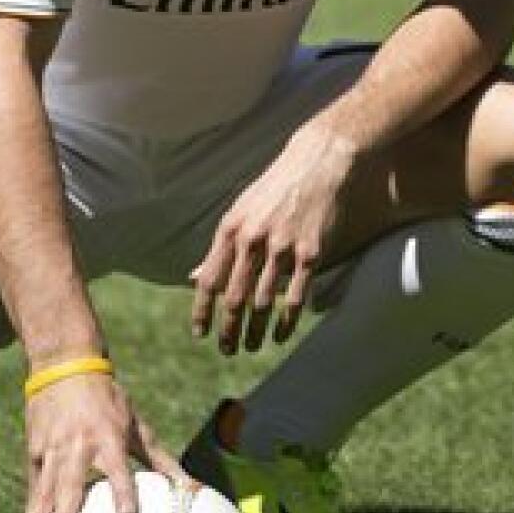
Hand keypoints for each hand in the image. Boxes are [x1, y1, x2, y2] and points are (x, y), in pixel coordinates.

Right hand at [16, 372, 182, 512]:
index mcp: (107, 436)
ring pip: (41, 494)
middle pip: (70, 486)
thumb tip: (191, 486)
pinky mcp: (32, 455)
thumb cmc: (108, 401)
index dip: (123, 491)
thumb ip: (159, 458)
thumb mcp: (136, 423)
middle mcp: (76, 446)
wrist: (63, 366)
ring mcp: (50, 451)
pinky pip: (31, 493)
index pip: (117, 467)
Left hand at [189, 128, 355, 354]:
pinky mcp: (310, 252)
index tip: (200, 334)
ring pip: (264, 302)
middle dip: (228, 329)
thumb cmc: (275, 189)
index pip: (210, 280)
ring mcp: (283, 246)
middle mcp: (253, 238)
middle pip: (235, 297)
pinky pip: (296, 296)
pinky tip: (280, 336)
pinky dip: (286, 322)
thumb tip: (195, 278)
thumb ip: (221, 248)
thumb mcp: (240, 212)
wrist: (318, 162)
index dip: (202, 311)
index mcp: (231, 228)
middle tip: (226, 350)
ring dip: (255, 331)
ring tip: (251, 347)